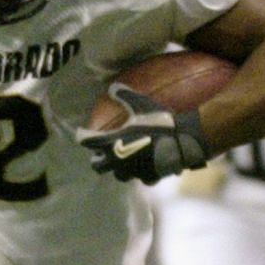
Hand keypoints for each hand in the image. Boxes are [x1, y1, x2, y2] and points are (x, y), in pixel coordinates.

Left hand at [77, 85, 210, 183]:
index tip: (81, 133)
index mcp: (112, 142)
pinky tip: (146, 167)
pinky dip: (141, 173)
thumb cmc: (159, 122)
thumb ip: (125, 96)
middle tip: (102, 152)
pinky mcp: (148, 178)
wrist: (183, 141)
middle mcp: (118, 160)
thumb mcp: (142, 105)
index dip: (82, 136)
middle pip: (97, 166)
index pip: (88, 141)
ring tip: (124, 161)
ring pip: (118, 175)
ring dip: (118, 169)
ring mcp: (133, 171)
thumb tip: (112, 86)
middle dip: (98, 159)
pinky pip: (140, 178)